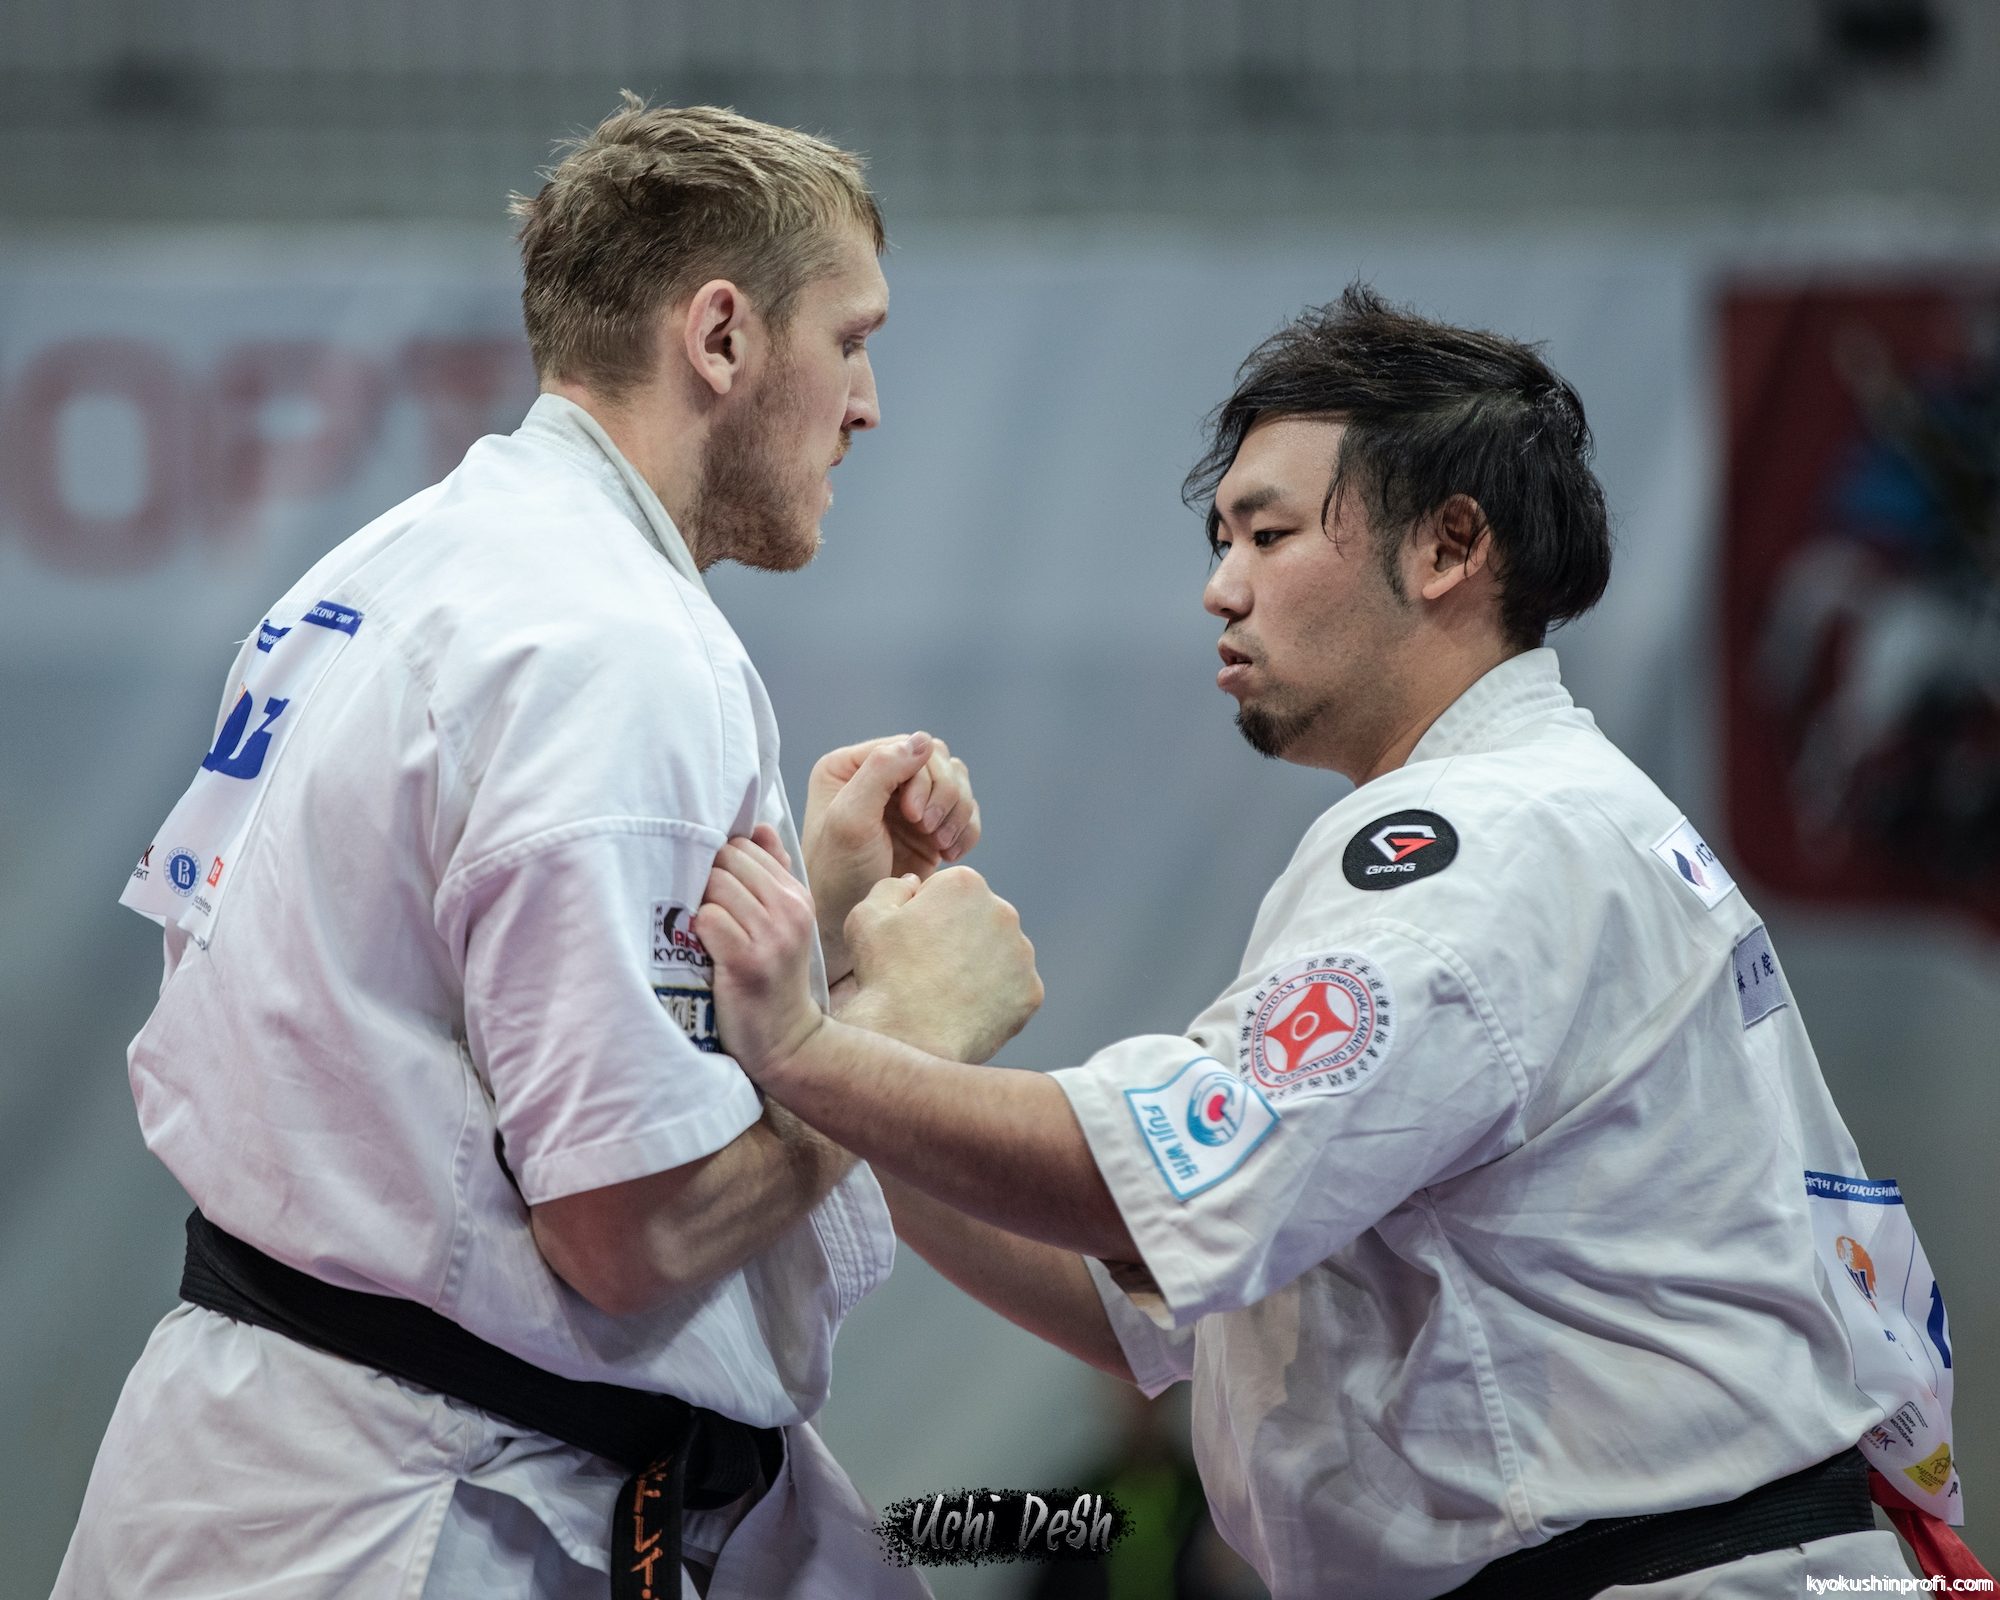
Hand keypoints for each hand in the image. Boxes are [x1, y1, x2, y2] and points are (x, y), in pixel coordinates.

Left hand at [695, 825, 824, 1081]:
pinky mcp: (747, 961)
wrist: (785, 1041)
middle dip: (705, 877)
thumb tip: (758, 828)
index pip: (746, 846)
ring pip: (715, 885)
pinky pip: (708, 918)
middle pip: (727, 859)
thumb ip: (772, 874)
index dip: (719, 860)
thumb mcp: (784, 923)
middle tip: (698, 906)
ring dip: (698, 905)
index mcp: (797, 896)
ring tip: (698, 930)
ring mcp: (771, 936)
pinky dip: (696, 930)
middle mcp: (789, 910)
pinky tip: (699, 948)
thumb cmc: (772, 979)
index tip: (709, 883)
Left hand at [802, 733, 980, 977]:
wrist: (847, 923)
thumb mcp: (850, 819)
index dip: (923, 778)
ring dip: (957, 814)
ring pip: (958, 784)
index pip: (907, 747)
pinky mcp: (928, 828)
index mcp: (851, 767)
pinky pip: (966, 812)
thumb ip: (881, 772)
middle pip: (939, 762)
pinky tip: (950, 854)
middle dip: (944, 797)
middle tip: (929, 832)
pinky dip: (967, 830)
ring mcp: (906, 802)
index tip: (914, 817)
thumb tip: (923, 740)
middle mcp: (880, 778)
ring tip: (939, 845)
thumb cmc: (837, 875)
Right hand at [838, 868, 1043, 1063]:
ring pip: (999, 954)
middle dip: (958, 937)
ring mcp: (1022, 955)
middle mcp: (1003, 912)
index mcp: (965, 885)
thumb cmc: (884, 976)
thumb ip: (892, 887)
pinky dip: (993, 997)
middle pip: (979, 919)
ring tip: (946, 992)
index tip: (914, 941)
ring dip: (979, 966)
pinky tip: (965, 1009)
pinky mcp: (1031, 992)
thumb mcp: (866, 916)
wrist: (910, 1038)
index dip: (926, 916)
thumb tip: (913, 884)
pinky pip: (1011, 989)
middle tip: (928, 969)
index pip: (950, 891)